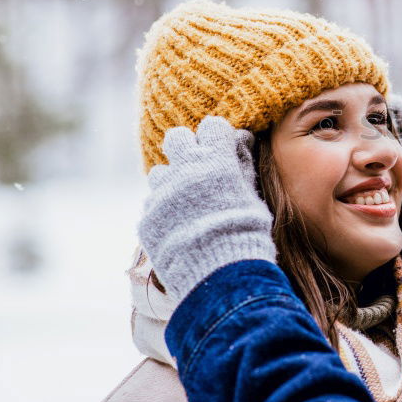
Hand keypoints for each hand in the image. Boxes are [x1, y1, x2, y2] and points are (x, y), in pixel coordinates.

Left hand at [138, 116, 275, 303]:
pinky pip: (153, 204)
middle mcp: (185, 170)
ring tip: (187, 201)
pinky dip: (164, 210)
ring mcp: (162, 194)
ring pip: (159, 171)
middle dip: (188, 147)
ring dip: (172, 180)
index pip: (212, 126)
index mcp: (216, 161)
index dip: (218, 137)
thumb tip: (241, 141)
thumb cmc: (246, 234)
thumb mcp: (253, 198)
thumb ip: (242, 167)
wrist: (219, 275)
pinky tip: (179, 226)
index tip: (223, 149)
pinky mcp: (147, 218)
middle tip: (199, 166)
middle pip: (176, 137)